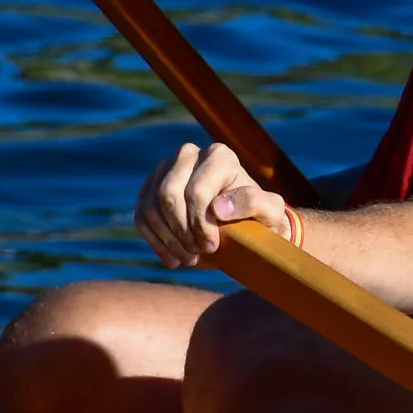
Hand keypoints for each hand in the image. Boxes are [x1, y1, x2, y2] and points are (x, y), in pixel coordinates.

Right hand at [135, 141, 291, 267]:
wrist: (244, 225)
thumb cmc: (260, 217)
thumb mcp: (270, 212)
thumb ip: (255, 203)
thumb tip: (218, 208)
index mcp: (219, 156)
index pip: (196, 192)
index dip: (200, 224)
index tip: (213, 245)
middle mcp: (189, 154)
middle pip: (168, 195)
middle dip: (182, 231)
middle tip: (198, 253)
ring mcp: (166, 169)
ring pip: (152, 206)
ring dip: (169, 240)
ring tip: (190, 258)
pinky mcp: (151, 188)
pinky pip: (141, 216)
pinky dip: (155, 242)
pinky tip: (174, 258)